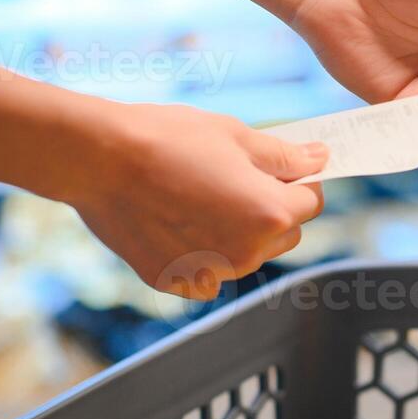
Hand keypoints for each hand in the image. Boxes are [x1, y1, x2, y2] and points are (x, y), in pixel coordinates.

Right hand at [64, 103, 326, 298]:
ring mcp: (212, 273)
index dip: (300, 181)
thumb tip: (319, 160)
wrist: (98, 159)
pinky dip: (202, 251)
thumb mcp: (236, 136)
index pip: (312, 202)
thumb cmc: (166, 139)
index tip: (278, 167)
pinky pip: (209, 271)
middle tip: (233, 176)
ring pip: (248, 253)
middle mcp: (248, 253)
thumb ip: (285, 157)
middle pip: (285, 233)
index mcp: (270, 214)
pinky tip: (174, 219)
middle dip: (272, 208)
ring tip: (197, 194)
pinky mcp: (178, 283)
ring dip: (238, 230)